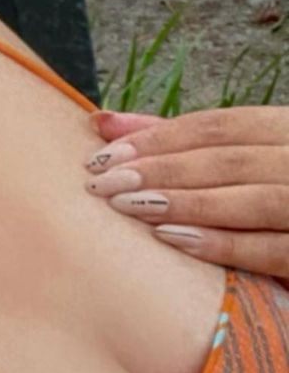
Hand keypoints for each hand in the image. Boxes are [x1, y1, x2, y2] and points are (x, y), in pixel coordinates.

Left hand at [83, 106, 288, 279]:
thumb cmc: (268, 210)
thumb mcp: (233, 169)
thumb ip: (177, 145)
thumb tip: (103, 122)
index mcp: (288, 130)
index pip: (220, 126)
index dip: (160, 137)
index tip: (104, 154)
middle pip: (229, 159)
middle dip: (160, 169)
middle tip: (103, 183)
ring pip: (254, 199)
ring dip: (186, 203)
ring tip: (128, 207)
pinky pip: (275, 249)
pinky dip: (224, 244)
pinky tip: (174, 240)